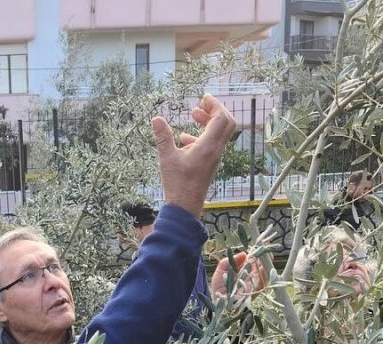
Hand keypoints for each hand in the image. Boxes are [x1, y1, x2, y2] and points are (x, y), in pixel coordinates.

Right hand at [151, 94, 236, 217]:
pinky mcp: (209, 163)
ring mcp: (214, 157)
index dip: (215, 105)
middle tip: (200, 105)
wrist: (185, 206)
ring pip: (220, 133)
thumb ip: (163, 137)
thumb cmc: (178, 183)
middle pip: (226, 123)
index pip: (221, 118)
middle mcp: (216, 150)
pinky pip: (212, 143)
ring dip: (209, 122)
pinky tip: (185, 139)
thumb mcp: (167, 158)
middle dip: (215, 111)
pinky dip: (202, 135)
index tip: (204, 98)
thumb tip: (156, 119)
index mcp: (208, 146)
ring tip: (193, 116)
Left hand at [210, 251, 266, 299]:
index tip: (263, 244)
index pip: (254, 261)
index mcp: (244, 272)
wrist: (217, 303)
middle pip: (262, 267)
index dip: (259, 253)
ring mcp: (253, 286)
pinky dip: (264, 277)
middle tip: (267, 250)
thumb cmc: (219, 287)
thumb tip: (243, 253)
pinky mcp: (254, 294)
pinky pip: (262, 284)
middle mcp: (251, 278)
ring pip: (264, 274)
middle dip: (265, 258)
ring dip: (266, 266)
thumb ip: (228, 261)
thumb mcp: (221, 271)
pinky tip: (264, 268)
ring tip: (266, 257)